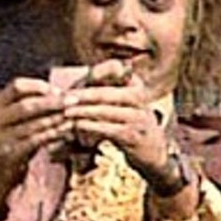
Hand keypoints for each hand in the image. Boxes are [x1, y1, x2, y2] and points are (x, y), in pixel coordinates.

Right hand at [0, 75, 77, 218]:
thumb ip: (34, 104)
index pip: (17, 86)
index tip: (59, 90)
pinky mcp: (10, 153)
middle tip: (73, 100)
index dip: (39, 86)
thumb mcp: (18, 119)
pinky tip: (65, 131)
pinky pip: (35, 141)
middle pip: (26, 105)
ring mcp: (1, 137)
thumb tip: (64, 92)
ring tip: (72, 115)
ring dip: (56, 119)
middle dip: (52, 102)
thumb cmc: (15, 139)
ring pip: (32, 124)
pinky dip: (52, 135)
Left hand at [61, 59, 173, 178]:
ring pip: (107, 111)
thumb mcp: (125, 102)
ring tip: (67, 112)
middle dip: (85, 95)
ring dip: (84, 111)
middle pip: (109, 93)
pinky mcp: (133, 136)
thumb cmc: (132, 122)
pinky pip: (109, 129)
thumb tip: (78, 83)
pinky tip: (79, 126)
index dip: (96, 73)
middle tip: (66, 97)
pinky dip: (92, 127)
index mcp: (136, 84)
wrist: (154, 150)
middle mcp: (140, 98)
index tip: (77, 78)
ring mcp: (139, 118)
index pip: (116, 71)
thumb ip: (107, 90)